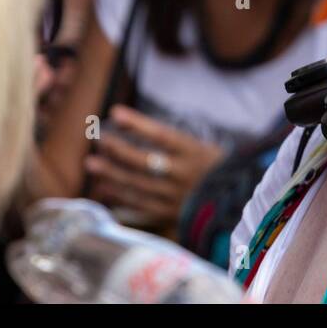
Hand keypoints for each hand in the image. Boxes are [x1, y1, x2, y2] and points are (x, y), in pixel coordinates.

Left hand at [84, 106, 224, 233]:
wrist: (235, 204)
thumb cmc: (216, 169)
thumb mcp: (203, 148)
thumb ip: (175, 142)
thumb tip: (138, 128)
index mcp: (195, 153)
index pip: (161, 135)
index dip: (137, 124)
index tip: (115, 112)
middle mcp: (183, 175)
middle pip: (143, 161)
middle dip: (117, 150)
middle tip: (98, 139)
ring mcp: (175, 196)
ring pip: (136, 184)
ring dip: (111, 174)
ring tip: (91, 163)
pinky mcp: (169, 214)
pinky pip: (139, 205)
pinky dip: (120, 195)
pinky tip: (105, 186)